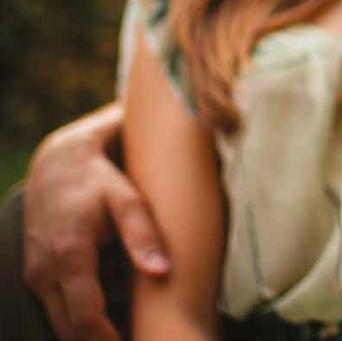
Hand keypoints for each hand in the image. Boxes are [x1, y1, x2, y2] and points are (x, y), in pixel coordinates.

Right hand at [23, 105, 168, 340]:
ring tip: (123, 336)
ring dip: (86, 336)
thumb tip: (161, 271)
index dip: (107, 339)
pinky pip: (55, 309)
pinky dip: (76, 321)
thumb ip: (143, 234)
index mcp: (70, 255)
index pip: (84, 316)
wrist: (58, 163)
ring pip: (59, 322)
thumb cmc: (98, 180)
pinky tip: (106, 323)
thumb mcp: (126, 198)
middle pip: (68, 329)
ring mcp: (36, 274)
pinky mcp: (37, 273)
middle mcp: (45, 270)